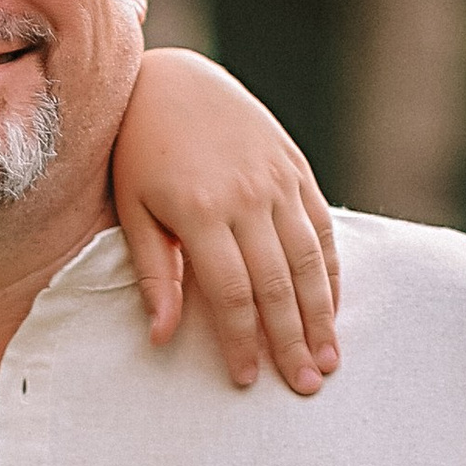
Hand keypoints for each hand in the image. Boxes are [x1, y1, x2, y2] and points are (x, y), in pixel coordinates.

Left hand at [111, 46, 341, 391]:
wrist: (176, 80)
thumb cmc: (142, 151)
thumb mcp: (134, 209)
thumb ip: (152, 273)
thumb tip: (161, 338)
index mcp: (201, 210)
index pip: (230, 292)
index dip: (242, 341)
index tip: (247, 379)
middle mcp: (247, 195)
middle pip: (277, 283)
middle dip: (291, 341)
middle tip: (304, 386)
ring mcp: (278, 180)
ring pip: (309, 259)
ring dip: (321, 315)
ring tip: (328, 360)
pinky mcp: (296, 168)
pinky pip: (321, 227)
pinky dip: (329, 271)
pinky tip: (331, 308)